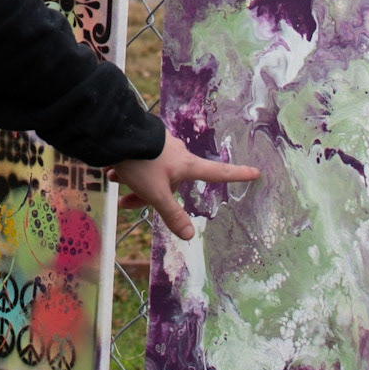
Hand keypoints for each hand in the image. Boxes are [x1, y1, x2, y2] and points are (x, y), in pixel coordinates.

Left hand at [111, 133, 260, 241]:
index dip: (238, 174)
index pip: (219, 173)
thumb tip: (191, 236)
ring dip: (134, 183)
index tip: (257, 172)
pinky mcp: (148, 142)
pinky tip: (112, 172)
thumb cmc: (142, 163)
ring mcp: (163, 146)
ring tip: (115, 180)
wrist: (116, 133)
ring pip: (153, 173)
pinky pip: (142, 163)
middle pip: (171, 183)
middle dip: (150, 194)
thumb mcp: (157, 193)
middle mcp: (179, 154)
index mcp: (187, 165)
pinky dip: (128, 171)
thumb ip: (173, 215)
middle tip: (127, 200)